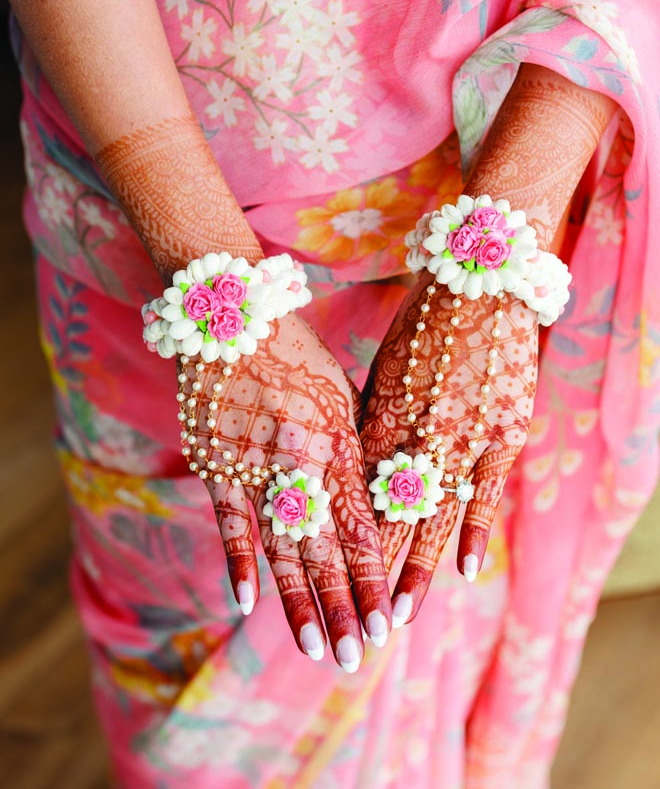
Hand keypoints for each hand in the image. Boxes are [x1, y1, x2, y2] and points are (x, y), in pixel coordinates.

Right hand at [180, 313, 390, 670]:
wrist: (232, 316)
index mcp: (337, 442)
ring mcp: (253, 466)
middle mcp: (298, 461)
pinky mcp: (216, 464)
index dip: (374, 579)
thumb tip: (375, 507)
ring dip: (298, 601)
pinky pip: (229, 522)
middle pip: (324, 550)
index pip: (359, 527)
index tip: (388, 623)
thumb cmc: (299, 353)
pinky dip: (238, 564)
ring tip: (316, 648)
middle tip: (357, 657)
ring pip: (280, 548)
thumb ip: (355, 452)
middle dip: (344, 607)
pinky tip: (248, 605)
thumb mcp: (342, 394)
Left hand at [361, 273, 537, 625]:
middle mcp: (411, 435)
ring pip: (427, 516)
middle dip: (366, 572)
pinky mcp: (499, 433)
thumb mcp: (383, 372)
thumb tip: (349, 466)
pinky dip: (472, 531)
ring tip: (398, 616)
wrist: (476, 284)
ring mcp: (456, 437)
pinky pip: (482, 491)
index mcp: (376, 418)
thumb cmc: (421, 325)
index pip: (352, 494)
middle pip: (382, 516)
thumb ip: (368, 422)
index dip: (338, 540)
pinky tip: (463, 569)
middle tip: (352, 621)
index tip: (323, 579)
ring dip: (412, 568)